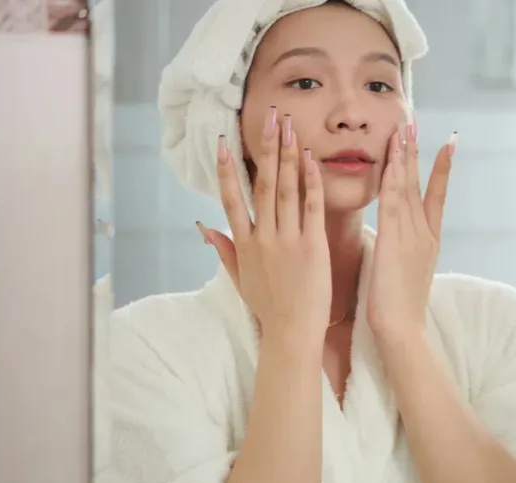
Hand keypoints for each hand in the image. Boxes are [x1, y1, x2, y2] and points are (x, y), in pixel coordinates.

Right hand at [198, 111, 331, 345]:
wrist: (291, 333)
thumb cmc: (268, 307)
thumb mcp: (239, 279)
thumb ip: (224, 250)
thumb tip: (203, 227)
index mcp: (244, 243)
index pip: (232, 198)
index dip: (228, 169)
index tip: (226, 141)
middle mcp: (263, 237)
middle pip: (263, 184)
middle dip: (265, 147)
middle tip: (269, 117)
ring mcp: (287, 240)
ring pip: (285, 189)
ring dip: (286, 155)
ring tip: (289, 126)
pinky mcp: (312, 246)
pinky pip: (311, 207)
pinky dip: (310, 181)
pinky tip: (309, 159)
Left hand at [367, 123, 455, 344]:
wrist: (402, 329)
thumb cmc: (399, 308)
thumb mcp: (406, 272)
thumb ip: (405, 250)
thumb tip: (399, 241)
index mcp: (429, 240)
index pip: (437, 196)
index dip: (441, 168)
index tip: (448, 142)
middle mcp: (424, 233)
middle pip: (420, 184)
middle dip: (417, 152)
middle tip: (415, 122)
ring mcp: (411, 236)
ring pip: (406, 188)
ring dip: (404, 157)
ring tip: (404, 129)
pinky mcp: (394, 243)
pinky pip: (393, 205)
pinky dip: (393, 182)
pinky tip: (390, 161)